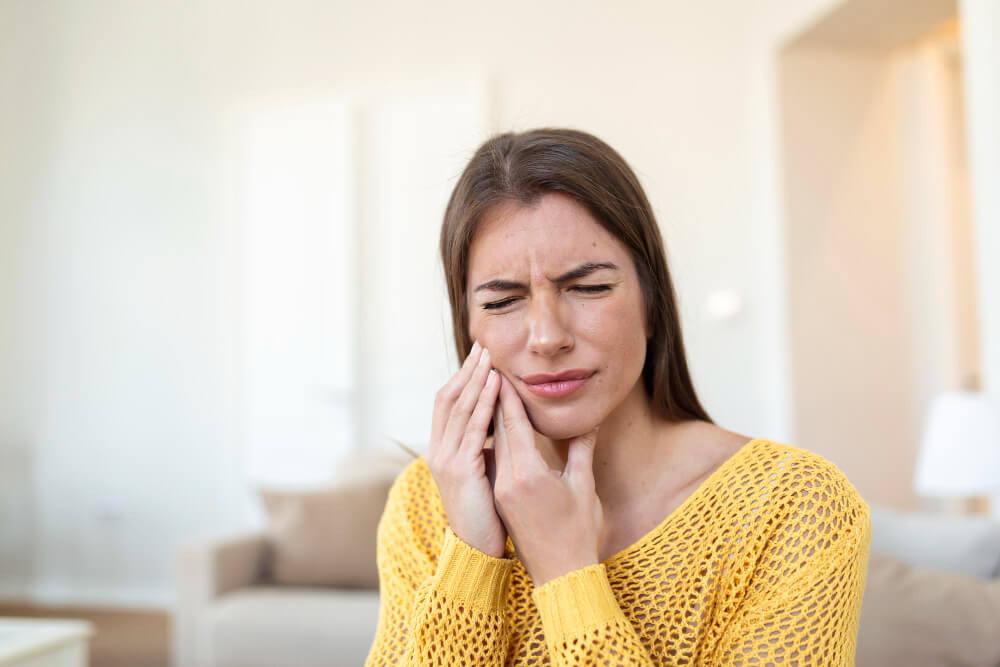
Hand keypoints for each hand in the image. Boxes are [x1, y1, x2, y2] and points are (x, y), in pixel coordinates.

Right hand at [425, 340, 507, 557]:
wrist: (478, 552)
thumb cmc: (488, 516)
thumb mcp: (485, 475)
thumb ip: (489, 450)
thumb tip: (502, 429)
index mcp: (443, 451)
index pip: (448, 403)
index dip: (462, 378)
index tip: (479, 356)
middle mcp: (438, 451)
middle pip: (448, 397)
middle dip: (466, 370)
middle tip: (483, 345)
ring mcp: (445, 459)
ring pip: (459, 408)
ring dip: (475, 379)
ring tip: (490, 357)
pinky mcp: (459, 470)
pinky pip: (473, 428)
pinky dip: (483, 403)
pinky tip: (495, 385)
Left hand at [491, 372, 603, 585]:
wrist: (560, 574)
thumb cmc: (578, 532)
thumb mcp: (583, 487)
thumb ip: (581, 450)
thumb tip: (589, 421)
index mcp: (528, 474)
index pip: (513, 425)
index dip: (507, 396)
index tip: (501, 371)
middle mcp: (508, 480)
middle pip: (498, 431)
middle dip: (495, 400)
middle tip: (490, 370)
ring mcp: (501, 491)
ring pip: (494, 445)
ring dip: (492, 418)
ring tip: (490, 390)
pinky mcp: (501, 499)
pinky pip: (495, 461)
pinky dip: (495, 440)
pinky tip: (495, 427)